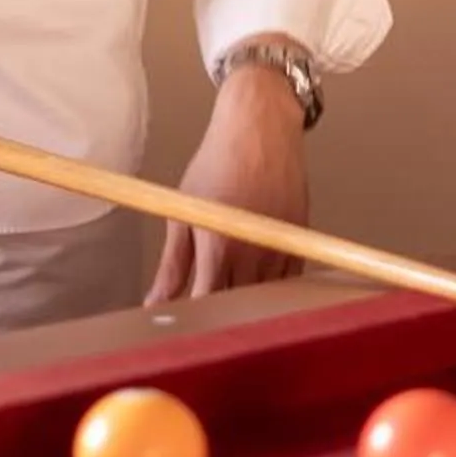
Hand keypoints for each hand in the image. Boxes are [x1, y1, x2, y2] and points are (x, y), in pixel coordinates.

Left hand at [147, 67, 310, 300]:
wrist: (259, 129)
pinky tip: (259, 285)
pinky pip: (290, 281)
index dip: (196, 320)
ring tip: (233, 309)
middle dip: (221, 317)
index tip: (185, 327)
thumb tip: (154, 302)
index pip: (207, 302)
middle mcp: (253, 251)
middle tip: (206, 322)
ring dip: (249, 305)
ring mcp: (281, 246)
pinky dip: (274, 290)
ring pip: (267, 298)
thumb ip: (171, 265)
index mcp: (219, 246)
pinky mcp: (300, 239)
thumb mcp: (183, 213)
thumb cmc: (217, 164)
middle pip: (238, 306)